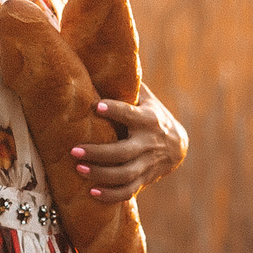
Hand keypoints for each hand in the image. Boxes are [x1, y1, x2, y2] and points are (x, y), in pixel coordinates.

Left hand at [71, 86, 188, 204]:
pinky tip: (91, 194)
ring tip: (78, 169)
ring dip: (101, 174)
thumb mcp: (146, 99)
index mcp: (148, 119)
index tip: (96, 106)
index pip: (130, 114)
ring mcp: (147, 163)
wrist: (178, 145)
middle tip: (74, 150)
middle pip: (123, 152)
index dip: (115, 110)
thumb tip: (103, 58)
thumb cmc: (151, 115)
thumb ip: (127, 86)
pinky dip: (111, 195)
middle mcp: (149, 142)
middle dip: (99, 152)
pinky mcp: (145, 179)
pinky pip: (128, 191)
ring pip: (125, 174)